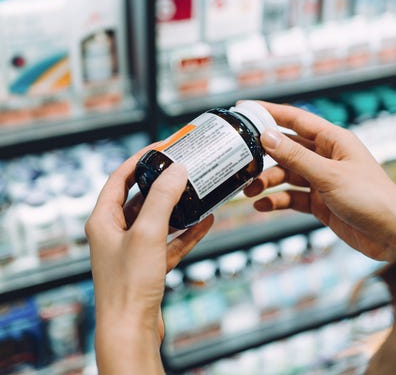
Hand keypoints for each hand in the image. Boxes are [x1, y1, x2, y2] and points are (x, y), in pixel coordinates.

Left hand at [86, 148, 212, 374]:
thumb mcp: (147, 232)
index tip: (160, 149)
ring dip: (177, 207)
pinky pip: (170, 242)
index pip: (119, 179)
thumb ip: (163, 199)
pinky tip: (206, 222)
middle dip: (162, 183)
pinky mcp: (148, 266)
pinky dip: (186, 232)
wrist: (131, 331)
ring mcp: (132, 250)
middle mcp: (115, 233)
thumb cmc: (128, 283)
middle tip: (183, 169)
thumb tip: (177, 170)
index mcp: (103, 220)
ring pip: (157, 220)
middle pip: (139, 198)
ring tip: (198, 192)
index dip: (138, 161)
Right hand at [245, 101, 395, 262]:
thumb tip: (267, 136)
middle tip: (242, 162)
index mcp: (333, 140)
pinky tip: (263, 205)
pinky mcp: (320, 202)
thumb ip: (296, 157)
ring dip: (268, 181)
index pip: (296, 119)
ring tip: (250, 190)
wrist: (395, 236)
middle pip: (287, 149)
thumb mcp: (329, 175)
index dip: (269, 113)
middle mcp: (326, 157)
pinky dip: (277, 200)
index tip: (244, 109)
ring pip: (287, 174)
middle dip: (264, 156)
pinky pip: (292, 196)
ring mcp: (322, 180)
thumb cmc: (372, 198)